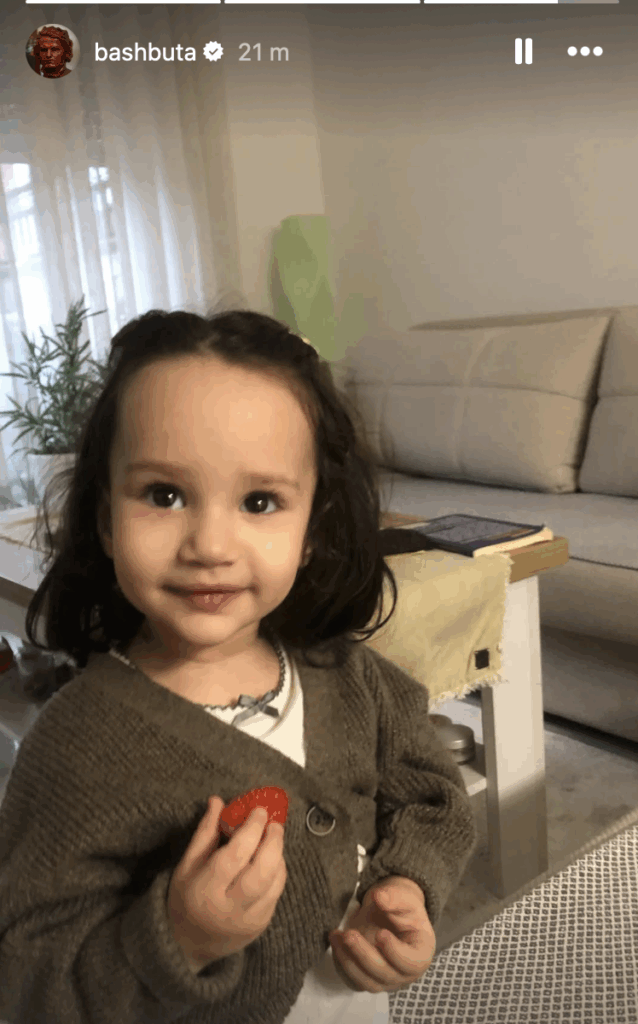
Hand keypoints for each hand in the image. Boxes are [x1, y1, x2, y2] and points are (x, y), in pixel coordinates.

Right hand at [167, 796, 286, 968]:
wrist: (188, 945)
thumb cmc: (185, 898)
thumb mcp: (187, 864)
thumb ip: (205, 832)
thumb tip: (218, 800)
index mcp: (205, 890)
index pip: (235, 856)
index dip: (251, 829)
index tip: (259, 810)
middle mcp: (229, 908)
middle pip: (261, 872)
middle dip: (273, 842)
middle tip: (274, 824)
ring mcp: (248, 921)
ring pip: (274, 883)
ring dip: (279, 856)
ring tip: (273, 838)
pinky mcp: (261, 926)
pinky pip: (277, 894)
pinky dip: (278, 872)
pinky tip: (272, 859)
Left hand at [329, 876, 435, 993]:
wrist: (392, 914)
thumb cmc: (403, 908)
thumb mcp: (404, 897)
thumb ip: (394, 897)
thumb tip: (379, 897)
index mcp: (421, 953)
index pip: (412, 963)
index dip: (395, 952)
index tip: (380, 934)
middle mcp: (406, 973)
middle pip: (385, 974)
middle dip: (364, 955)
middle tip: (349, 934)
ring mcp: (387, 980)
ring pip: (368, 982)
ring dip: (349, 961)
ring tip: (336, 936)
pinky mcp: (370, 979)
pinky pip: (355, 980)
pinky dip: (343, 964)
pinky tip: (335, 943)